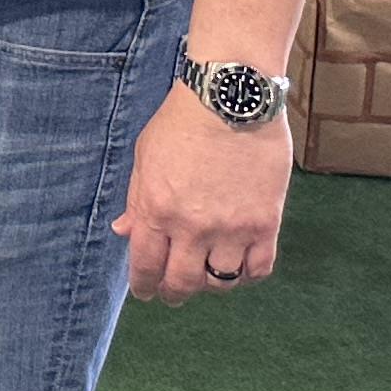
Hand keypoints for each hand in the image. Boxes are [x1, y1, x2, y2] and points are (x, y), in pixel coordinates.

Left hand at [115, 84, 290, 303]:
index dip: (144, 285)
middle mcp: (192, 226)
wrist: (230, 98)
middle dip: (174, 293)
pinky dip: (247, 275)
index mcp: (156, 209)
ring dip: (210, 284)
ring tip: (207, 276)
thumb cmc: (182, 122)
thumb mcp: (145, 157)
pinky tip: (239, 266)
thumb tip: (124, 231)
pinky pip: (258, 269)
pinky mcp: (265, 223)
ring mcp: (231, 228)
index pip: (145, 265)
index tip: (146, 291)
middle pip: (182, 282)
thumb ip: (136, 199)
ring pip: (220, 282)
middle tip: (174, 293)